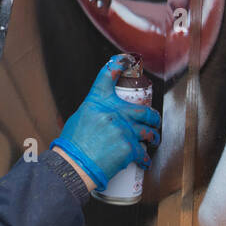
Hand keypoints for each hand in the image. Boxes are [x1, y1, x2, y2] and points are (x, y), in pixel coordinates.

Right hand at [50, 54, 160, 192]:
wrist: (74, 165)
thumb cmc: (72, 145)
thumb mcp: (79, 119)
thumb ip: (95, 113)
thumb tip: (106, 116)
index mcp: (97, 102)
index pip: (108, 76)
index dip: (119, 63)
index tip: (127, 59)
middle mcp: (113, 112)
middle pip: (143, 110)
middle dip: (152, 117)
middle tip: (154, 120)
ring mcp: (123, 129)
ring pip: (147, 131)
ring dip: (152, 137)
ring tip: (153, 140)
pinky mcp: (129, 148)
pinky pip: (143, 152)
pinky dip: (145, 158)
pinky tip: (145, 161)